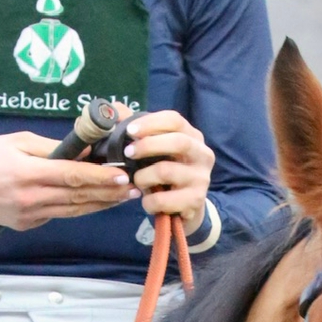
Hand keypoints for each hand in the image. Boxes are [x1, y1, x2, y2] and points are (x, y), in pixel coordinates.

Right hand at [0, 131, 134, 230]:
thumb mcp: (19, 141)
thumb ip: (53, 148)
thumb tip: (85, 150)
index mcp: (29, 173)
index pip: (73, 177)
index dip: (101, 178)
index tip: (123, 177)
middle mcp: (31, 198)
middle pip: (79, 197)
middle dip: (109, 193)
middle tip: (134, 189)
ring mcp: (29, 215)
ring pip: (73, 210)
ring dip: (100, 204)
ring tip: (122, 197)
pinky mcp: (27, 224)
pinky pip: (58, 215)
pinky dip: (78, 208)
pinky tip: (94, 201)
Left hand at [124, 110, 214, 233]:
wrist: (187, 208)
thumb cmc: (167, 174)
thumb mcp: (159, 152)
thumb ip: (143, 132)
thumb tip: (118, 112)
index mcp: (193, 137)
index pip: (175, 120)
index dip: (151, 123)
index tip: (130, 130)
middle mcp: (203, 155)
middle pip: (178, 142)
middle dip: (148, 145)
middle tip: (128, 153)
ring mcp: (201, 178)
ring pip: (165, 171)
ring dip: (143, 177)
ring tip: (138, 182)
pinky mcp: (196, 200)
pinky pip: (163, 199)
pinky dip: (148, 201)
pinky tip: (147, 201)